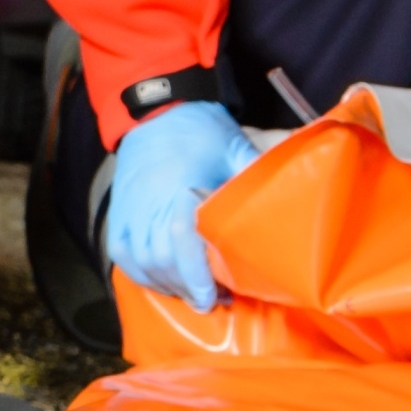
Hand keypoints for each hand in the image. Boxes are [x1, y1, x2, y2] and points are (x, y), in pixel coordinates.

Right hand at [104, 100, 260, 309]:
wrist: (157, 110)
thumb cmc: (200, 131)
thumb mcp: (234, 146)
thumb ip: (256, 173)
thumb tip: (293, 192)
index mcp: (180, 187)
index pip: (181, 237)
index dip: (196, 272)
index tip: (216, 295)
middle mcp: (150, 202)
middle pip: (160, 257)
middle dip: (185, 286)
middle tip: (213, 300)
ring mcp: (130, 208)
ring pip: (140, 259)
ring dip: (164, 283)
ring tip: (191, 294)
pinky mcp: (118, 211)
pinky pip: (121, 252)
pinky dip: (139, 272)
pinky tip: (161, 281)